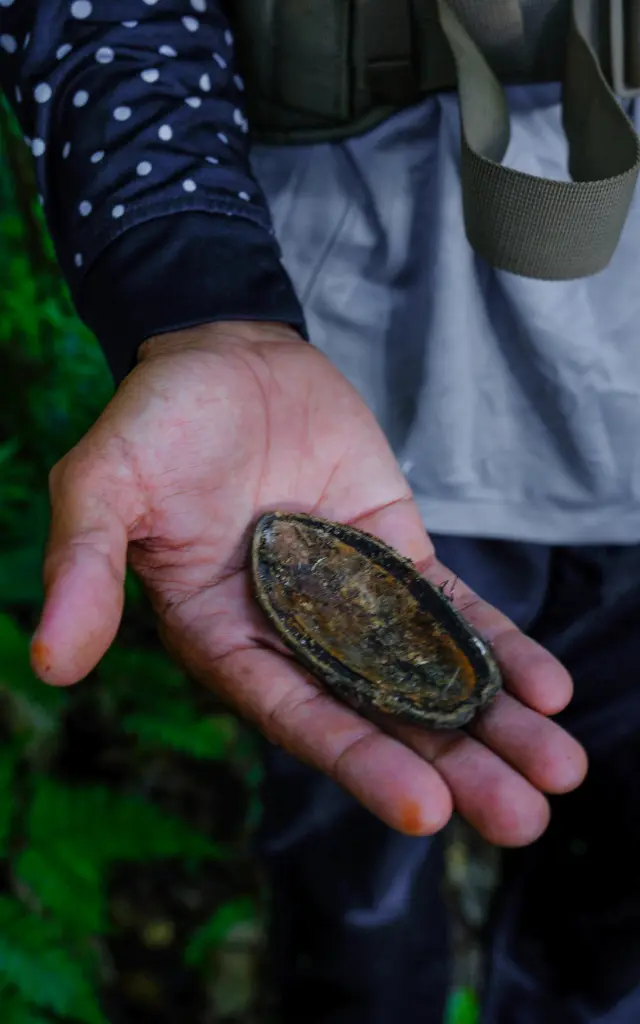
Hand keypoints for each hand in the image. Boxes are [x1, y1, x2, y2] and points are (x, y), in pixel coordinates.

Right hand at [31, 321, 586, 845]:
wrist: (226, 356)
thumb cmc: (157, 420)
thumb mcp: (104, 483)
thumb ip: (82, 567)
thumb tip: (48, 661)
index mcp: (222, 637)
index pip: (295, 714)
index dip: (357, 761)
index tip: (425, 809)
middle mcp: (291, 633)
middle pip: (377, 713)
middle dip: (450, 766)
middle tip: (523, 819)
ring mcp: (350, 597)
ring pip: (425, 671)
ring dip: (491, 723)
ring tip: (558, 770)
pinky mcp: (393, 554)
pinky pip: (449, 606)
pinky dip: (497, 646)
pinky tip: (549, 689)